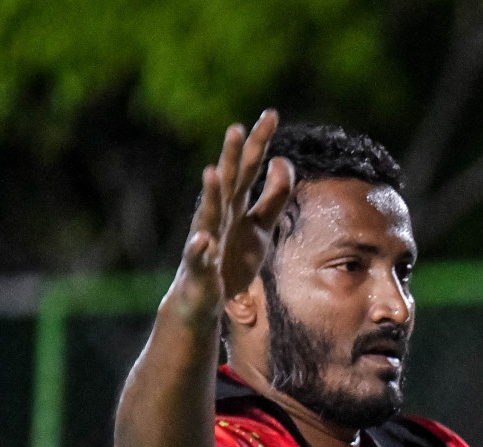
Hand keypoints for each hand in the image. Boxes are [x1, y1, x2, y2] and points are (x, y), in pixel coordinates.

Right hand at [166, 110, 293, 327]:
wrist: (205, 298)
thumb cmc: (231, 258)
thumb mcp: (260, 227)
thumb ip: (274, 197)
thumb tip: (284, 162)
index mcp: (235, 205)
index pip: (250, 167)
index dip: (260, 143)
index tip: (272, 114)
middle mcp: (220, 216)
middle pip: (229, 182)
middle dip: (232, 155)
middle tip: (237, 127)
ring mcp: (207, 239)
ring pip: (209, 213)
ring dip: (211, 193)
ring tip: (214, 171)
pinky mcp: (201, 267)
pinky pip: (199, 256)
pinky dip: (200, 247)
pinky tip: (204, 239)